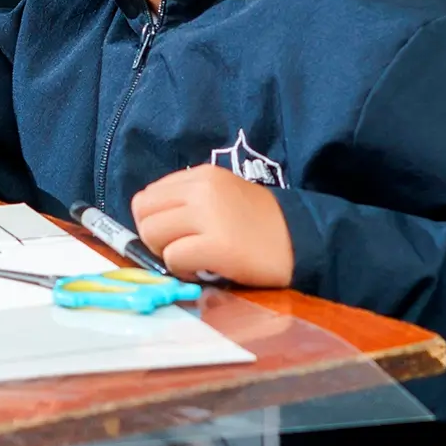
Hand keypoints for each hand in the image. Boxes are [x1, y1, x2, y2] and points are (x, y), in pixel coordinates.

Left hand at [131, 165, 292, 286]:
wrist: (302, 242)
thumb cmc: (259, 225)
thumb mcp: (222, 197)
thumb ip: (187, 201)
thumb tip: (148, 221)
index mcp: (202, 175)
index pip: (147, 195)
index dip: (153, 220)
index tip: (173, 234)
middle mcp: (202, 189)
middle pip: (143, 214)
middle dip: (154, 238)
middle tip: (180, 249)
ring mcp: (209, 215)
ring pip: (153, 234)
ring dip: (166, 254)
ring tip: (192, 259)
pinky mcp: (217, 245)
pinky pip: (173, 258)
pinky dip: (181, 270)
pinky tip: (202, 269)